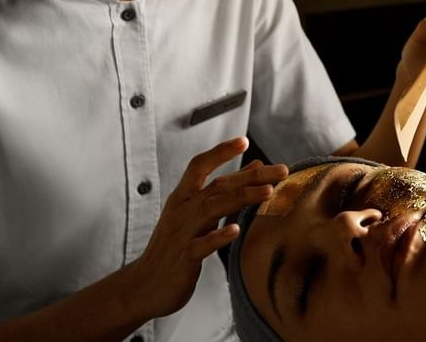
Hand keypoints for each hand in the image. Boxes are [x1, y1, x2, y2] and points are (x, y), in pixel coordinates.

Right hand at [128, 137, 286, 318]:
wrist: (143, 286)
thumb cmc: (173, 248)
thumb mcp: (194, 215)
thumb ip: (222, 192)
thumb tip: (255, 166)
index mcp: (182, 198)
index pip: (199, 166)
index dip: (220, 152)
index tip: (244, 140)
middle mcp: (181, 211)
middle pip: (217, 185)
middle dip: (251, 176)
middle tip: (282, 171)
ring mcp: (181, 234)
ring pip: (211, 209)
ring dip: (241, 198)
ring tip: (268, 192)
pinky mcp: (184, 258)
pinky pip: (201, 245)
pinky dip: (218, 236)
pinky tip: (236, 230)